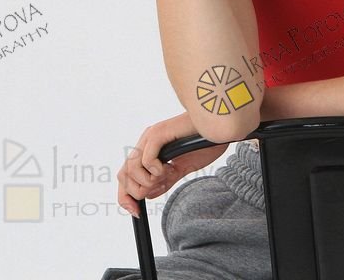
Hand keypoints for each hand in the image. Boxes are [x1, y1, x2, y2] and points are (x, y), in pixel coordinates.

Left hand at [116, 109, 230, 217]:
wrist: (219, 130)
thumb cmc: (203, 144)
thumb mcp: (181, 168)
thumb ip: (164, 180)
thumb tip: (148, 195)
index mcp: (148, 149)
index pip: (125, 176)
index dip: (125, 197)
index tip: (136, 212)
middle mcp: (145, 141)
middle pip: (124, 175)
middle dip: (138, 191)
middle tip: (159, 187)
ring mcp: (151, 136)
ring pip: (132, 169)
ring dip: (149, 181)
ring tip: (168, 175)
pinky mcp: (159, 133)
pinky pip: (146, 160)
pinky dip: (156, 171)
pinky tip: (170, 167)